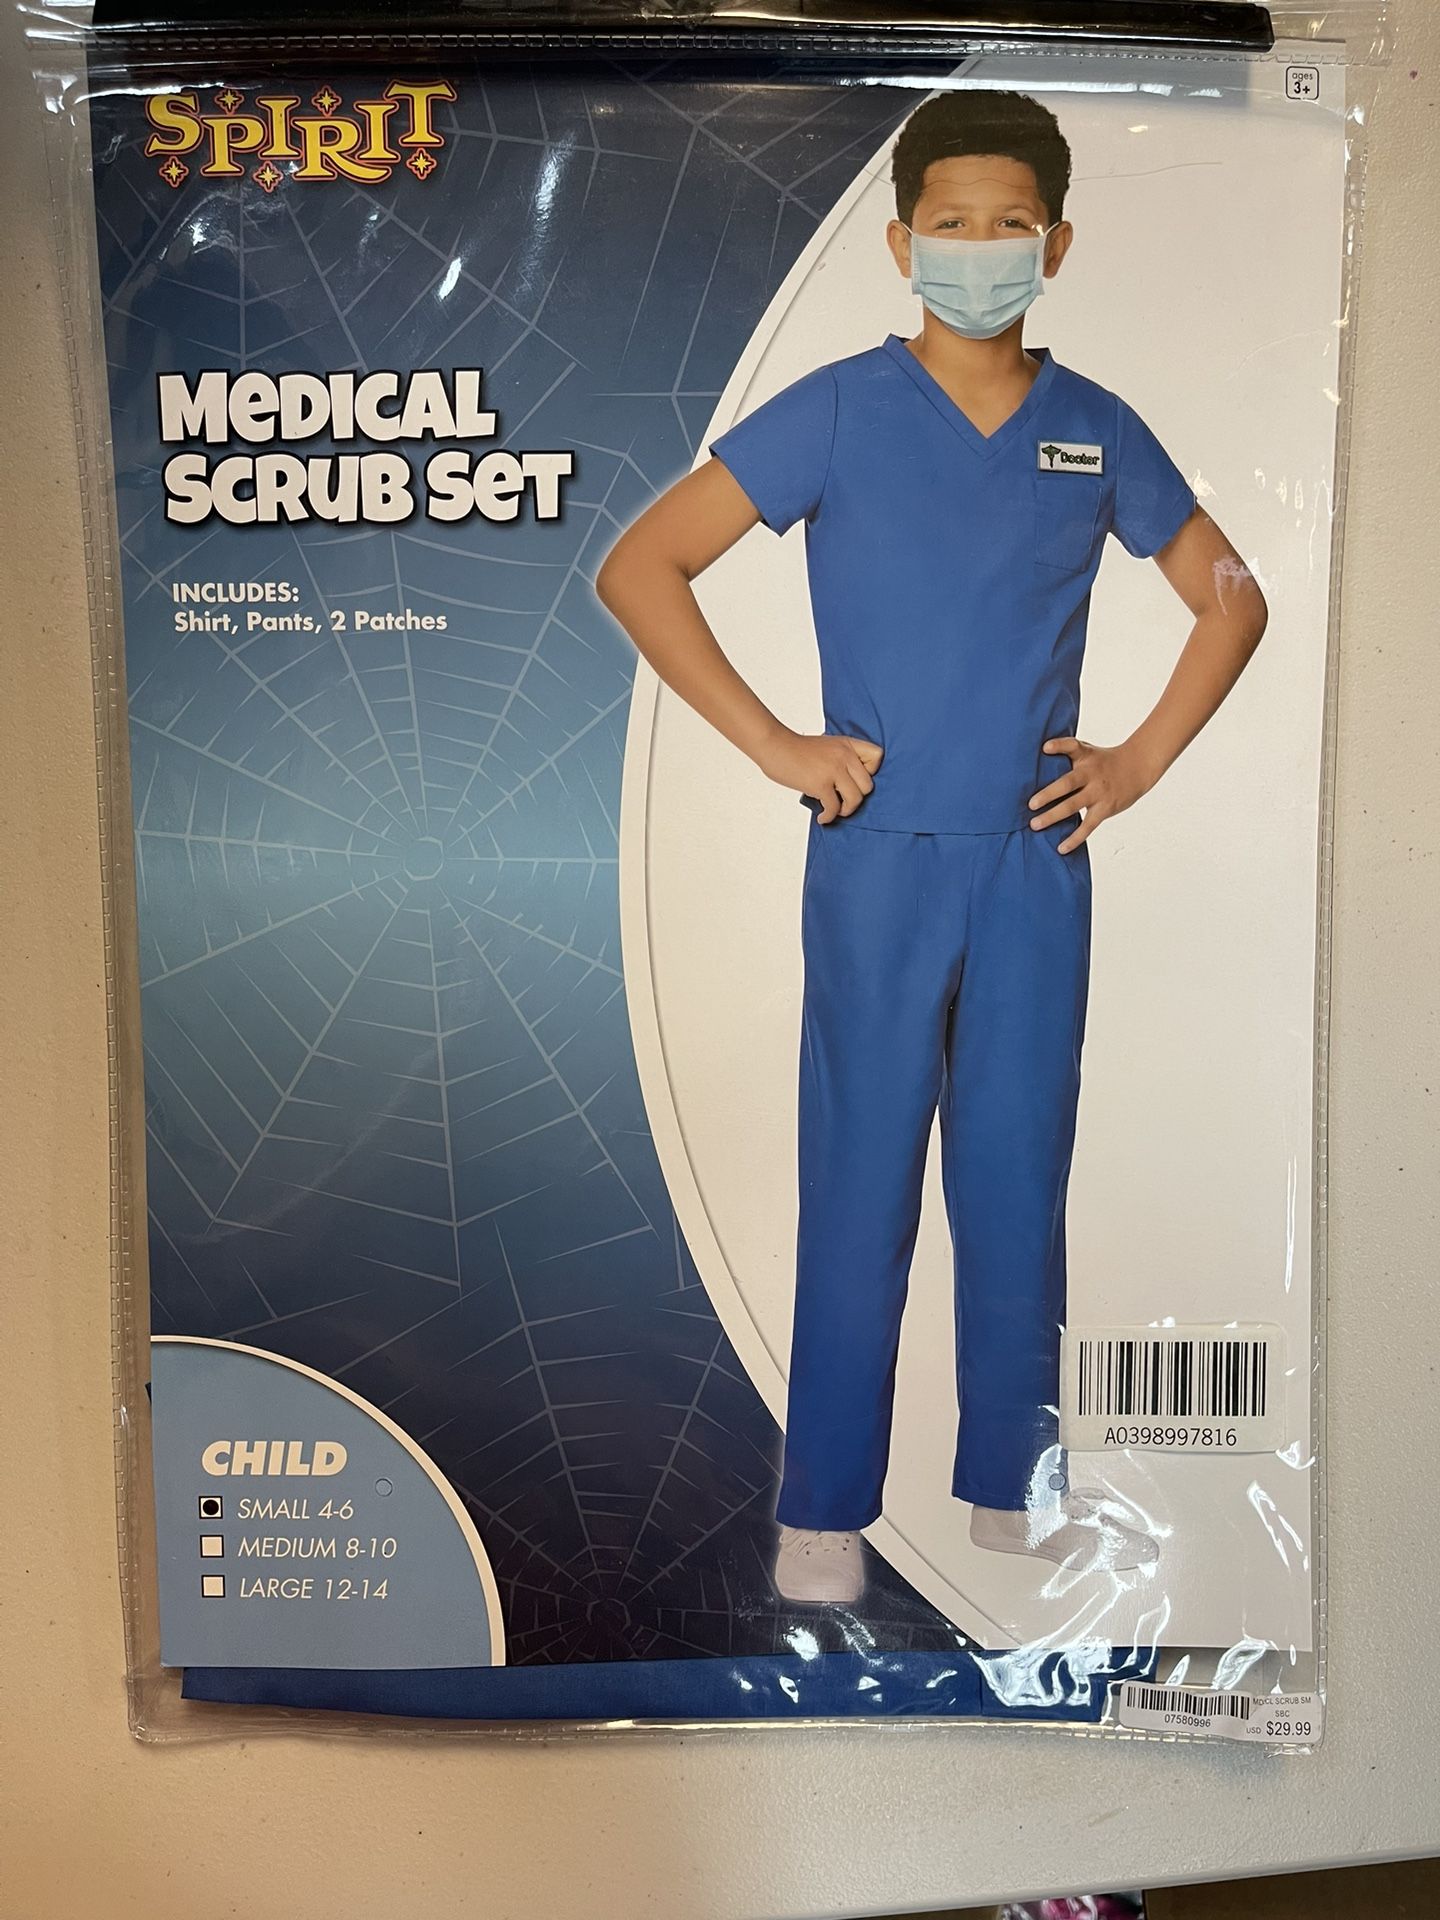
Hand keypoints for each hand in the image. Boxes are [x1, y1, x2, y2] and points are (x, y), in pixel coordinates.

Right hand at [759, 729, 882, 824]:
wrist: (774, 745)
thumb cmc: (795, 749)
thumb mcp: (826, 745)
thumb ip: (840, 758)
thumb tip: (848, 783)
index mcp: (847, 744)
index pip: (877, 756)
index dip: (870, 772)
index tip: (855, 780)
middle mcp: (844, 755)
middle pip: (868, 785)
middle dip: (857, 797)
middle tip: (844, 801)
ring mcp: (833, 769)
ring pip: (855, 799)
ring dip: (846, 810)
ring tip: (835, 810)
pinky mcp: (821, 784)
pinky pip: (834, 807)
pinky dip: (828, 817)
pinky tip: (822, 817)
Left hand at [1028, 735, 1158, 853]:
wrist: (1137, 768)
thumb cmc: (1103, 761)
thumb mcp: (1088, 751)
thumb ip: (1066, 754)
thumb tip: (1037, 758)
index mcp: (1085, 756)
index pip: (1072, 746)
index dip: (1059, 746)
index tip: (1045, 747)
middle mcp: (1091, 773)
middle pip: (1068, 783)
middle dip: (1048, 794)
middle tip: (1031, 804)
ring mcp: (1098, 792)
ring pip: (1073, 805)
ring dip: (1053, 816)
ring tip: (1035, 825)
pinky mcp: (1105, 808)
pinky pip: (1088, 826)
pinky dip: (1075, 838)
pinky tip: (1061, 848)